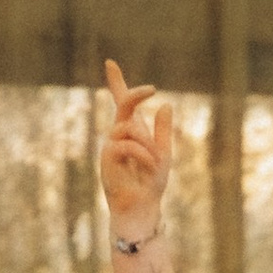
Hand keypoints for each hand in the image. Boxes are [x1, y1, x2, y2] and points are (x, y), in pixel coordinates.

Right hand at [102, 56, 170, 237]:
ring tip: (154, 162)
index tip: (110, 63)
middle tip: (151, 89)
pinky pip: (126, 145)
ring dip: (147, 142)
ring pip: (129, 128)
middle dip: (135, 94)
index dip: (116, 83)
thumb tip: (165, 105)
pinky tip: (151, 166)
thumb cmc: (150, 186)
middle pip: (124, 105)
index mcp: (131, 133)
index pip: (121, 104)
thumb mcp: (163, 154)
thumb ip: (162, 131)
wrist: (142, 210)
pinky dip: (143, 154)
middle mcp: (118, 136)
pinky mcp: (107, 160)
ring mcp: (110, 147)